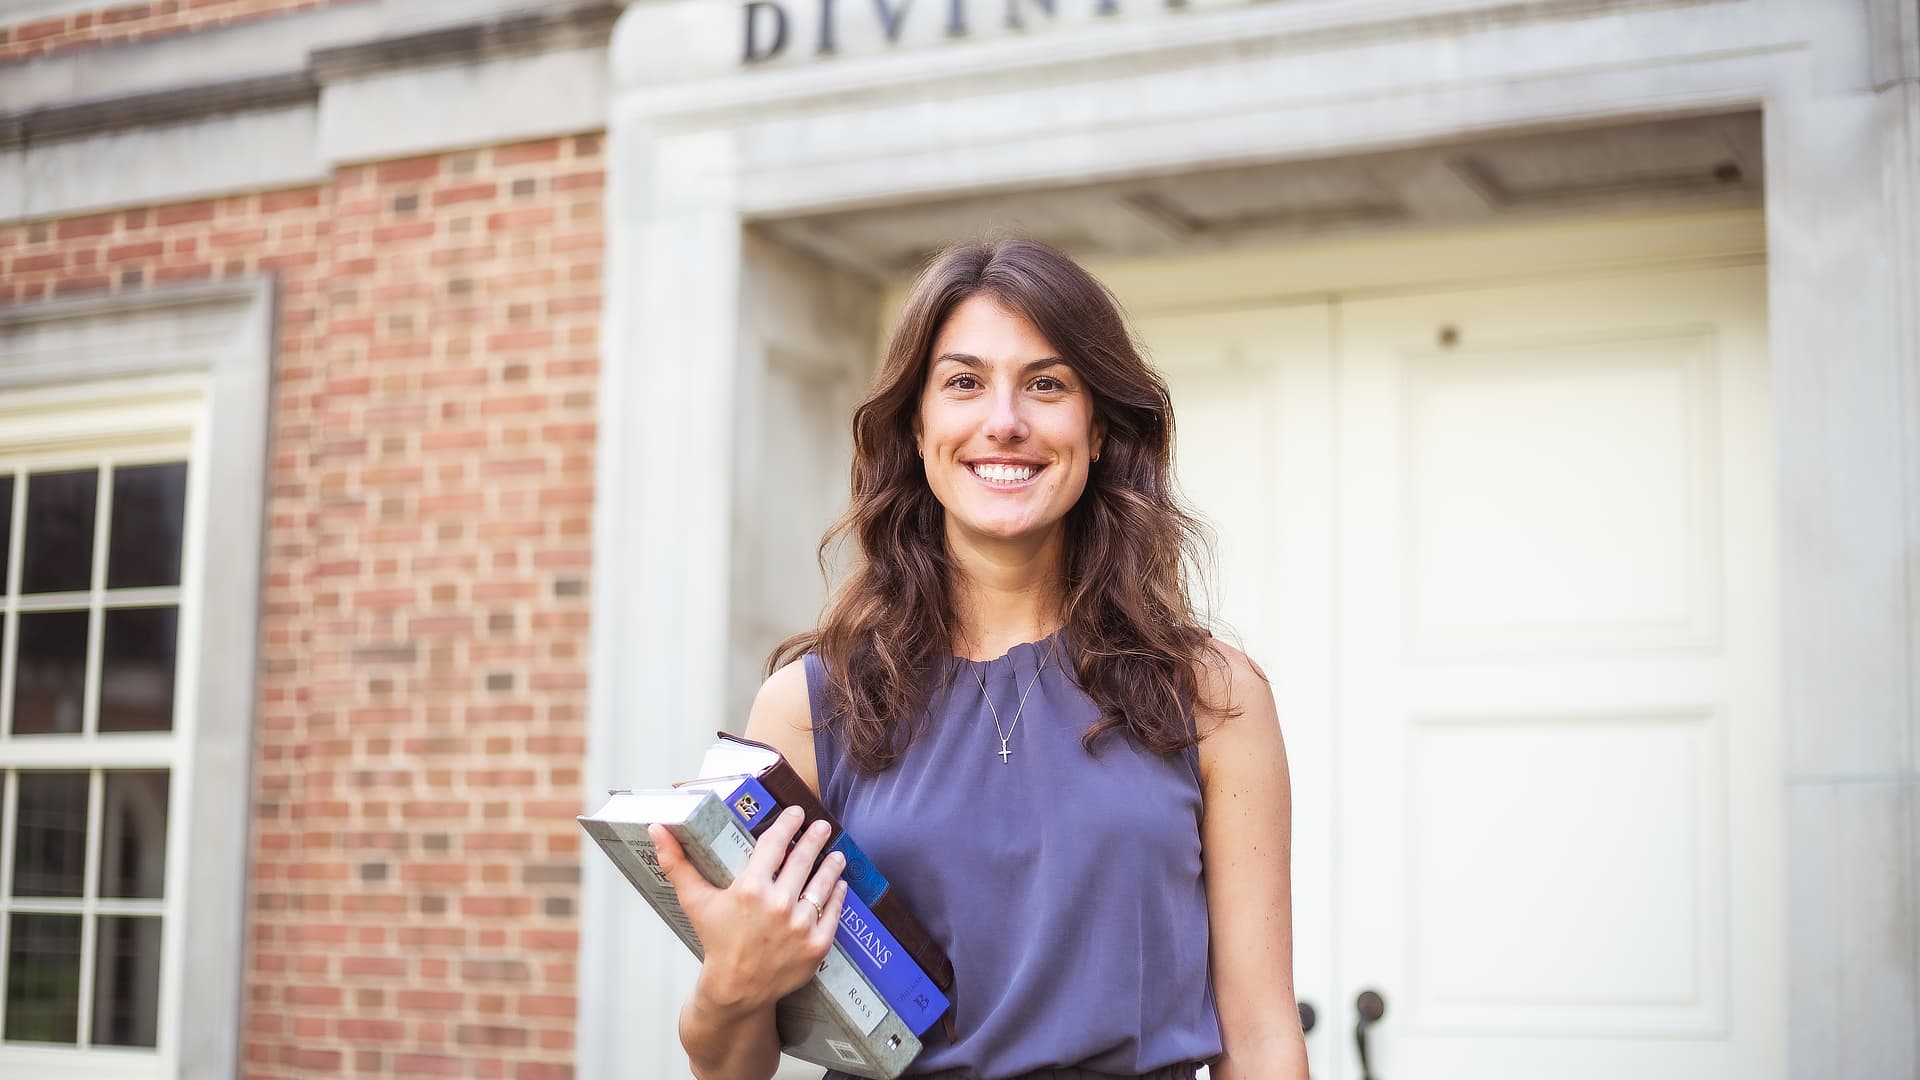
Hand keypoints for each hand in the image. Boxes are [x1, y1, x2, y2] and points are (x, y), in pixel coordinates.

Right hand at [649, 806, 848, 1017]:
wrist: (735, 989)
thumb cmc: (716, 940)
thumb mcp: (695, 901)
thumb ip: (677, 863)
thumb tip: (657, 828)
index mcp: (750, 889)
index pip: (775, 843)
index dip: (788, 824)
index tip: (796, 813)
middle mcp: (778, 905)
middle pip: (803, 859)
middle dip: (815, 838)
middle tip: (822, 826)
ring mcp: (801, 926)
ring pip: (823, 883)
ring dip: (832, 864)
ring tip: (836, 854)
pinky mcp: (817, 945)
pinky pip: (833, 911)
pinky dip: (838, 895)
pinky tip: (840, 884)